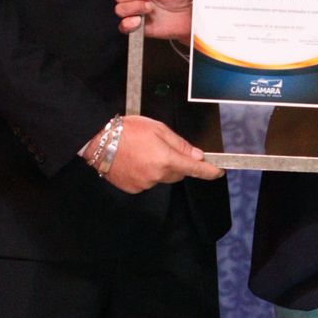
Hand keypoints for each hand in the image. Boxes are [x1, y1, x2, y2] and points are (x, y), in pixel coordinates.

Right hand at [86, 115, 224, 193]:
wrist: (99, 141)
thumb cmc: (128, 130)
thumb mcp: (157, 129)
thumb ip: (179, 144)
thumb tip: (197, 155)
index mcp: (165, 159)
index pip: (194, 169)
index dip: (208, 171)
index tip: (218, 172)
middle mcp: (157, 175)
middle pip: (177, 173)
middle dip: (177, 163)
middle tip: (164, 148)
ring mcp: (144, 184)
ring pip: (161, 178)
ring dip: (159, 168)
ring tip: (143, 152)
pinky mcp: (133, 188)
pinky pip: (147, 182)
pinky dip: (146, 173)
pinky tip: (135, 161)